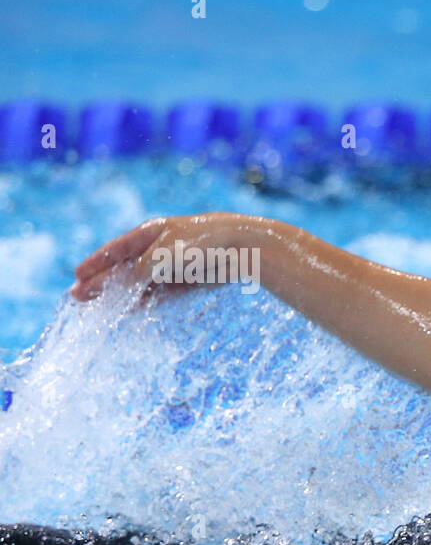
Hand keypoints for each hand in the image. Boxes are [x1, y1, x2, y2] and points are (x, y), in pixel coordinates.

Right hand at [70, 213, 249, 301]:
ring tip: (98, 309)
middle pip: (125, 269)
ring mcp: (173, 266)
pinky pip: (160, 294)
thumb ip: (137, 273)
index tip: (76, 277)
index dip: (95, 263)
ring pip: (140, 284)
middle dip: (102, 283)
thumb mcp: (162, 256)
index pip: (115, 250)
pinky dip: (144, 302)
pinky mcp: (189, 282)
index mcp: (150, 232)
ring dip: (120, 296)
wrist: (241, 249)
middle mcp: (160, 249)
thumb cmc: (199, 244)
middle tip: (78, 299)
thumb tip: (117, 288)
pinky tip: (129, 312)